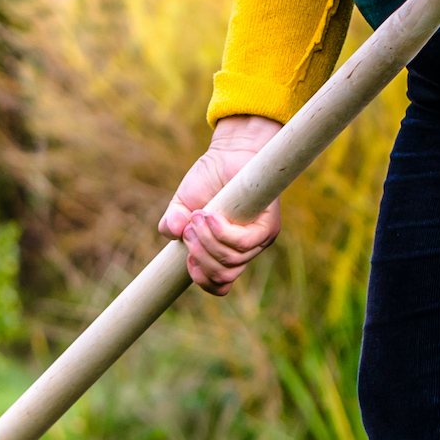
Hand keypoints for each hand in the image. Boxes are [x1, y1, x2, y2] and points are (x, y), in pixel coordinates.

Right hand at [158, 115, 282, 294]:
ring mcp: (258, 241)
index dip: (203, 280)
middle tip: (187, 230)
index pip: (220, 284)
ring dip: (207, 241)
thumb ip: (171, 223)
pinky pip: (243, 243)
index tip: (187, 261)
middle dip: (199, 257)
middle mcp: (243, 251)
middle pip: (224, 276)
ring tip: (197, 216)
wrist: (228, 155)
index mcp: (224, 252)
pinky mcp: (268, 226)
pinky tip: (210, 215)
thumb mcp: (181, 205)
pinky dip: (222, 232)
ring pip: (232, 261)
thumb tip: (173, 232)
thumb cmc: (207, 181)